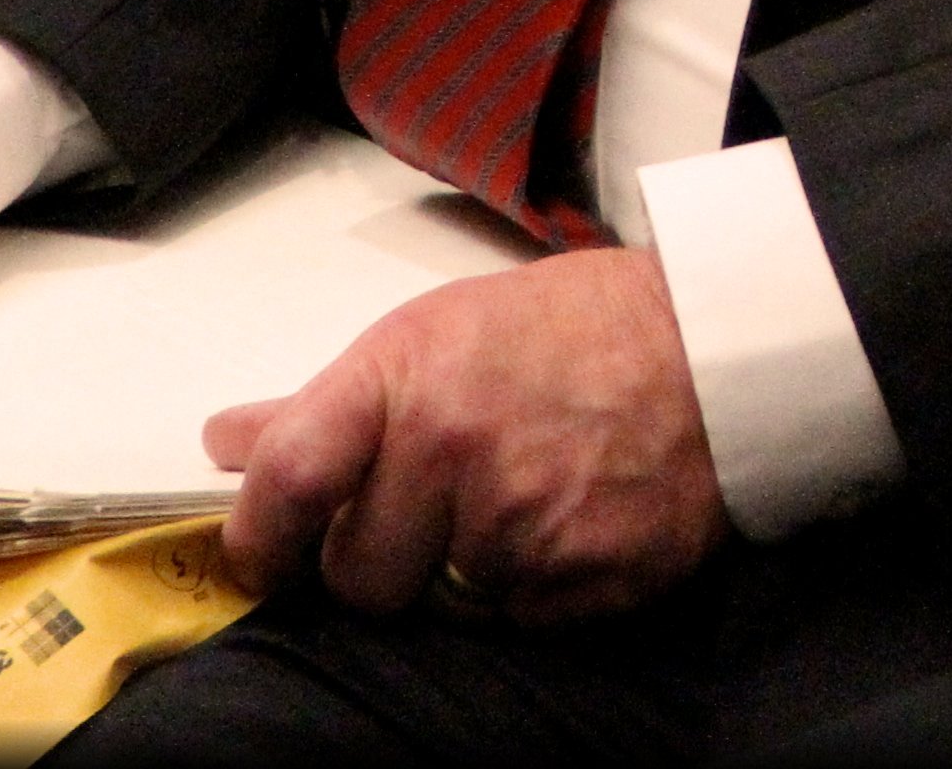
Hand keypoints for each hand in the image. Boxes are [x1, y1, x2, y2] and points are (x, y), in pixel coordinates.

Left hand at [203, 248, 727, 624]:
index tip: (264, 554)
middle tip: (434, 513)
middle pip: (356, 575)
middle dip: (382, 559)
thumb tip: (231, 441)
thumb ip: (336, 399)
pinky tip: (564, 528)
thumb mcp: (445, 330)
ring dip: (460, 575)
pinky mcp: (576, 582)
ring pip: (435, 606)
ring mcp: (518, 524)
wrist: (720, 349)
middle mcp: (455, 451)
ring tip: (517, 505)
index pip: (289, 477)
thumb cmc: (580, 329)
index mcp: (410, 378)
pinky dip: (527, 590)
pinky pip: (511, 622)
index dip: (259, 533)